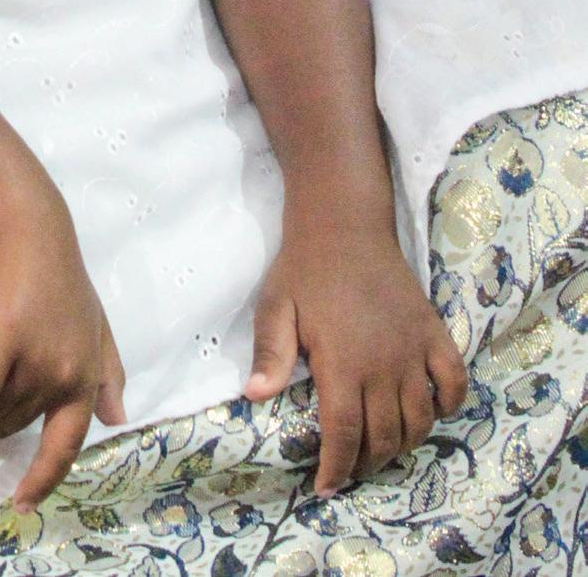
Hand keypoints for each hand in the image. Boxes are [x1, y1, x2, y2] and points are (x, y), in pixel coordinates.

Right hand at [0, 173, 125, 508]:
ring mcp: (35, 360)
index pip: (67, 447)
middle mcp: (65, 376)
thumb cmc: (58, 273)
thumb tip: (116, 420)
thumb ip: (107, 372)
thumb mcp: (95, 324)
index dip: (44, 479)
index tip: (22, 503)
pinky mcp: (1, 342)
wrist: (26, 227)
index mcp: (86, 377)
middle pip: (15, 427)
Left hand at [247, 218, 467, 494]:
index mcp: (342, 364)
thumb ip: (270, 354)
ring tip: (384, 449)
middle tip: (351, 470)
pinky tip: (432, 413)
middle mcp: (384, 366)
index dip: (337, 468)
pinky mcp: (434, 333)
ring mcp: (413, 351)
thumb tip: (254, 397)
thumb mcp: (276, 307)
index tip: (326, 487)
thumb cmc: (304, 267)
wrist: (344, 222)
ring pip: (420, 420)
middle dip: (367, 463)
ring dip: (405, 444)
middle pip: (384, 436)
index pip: (345, 434)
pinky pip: (454, 382)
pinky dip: (450, 406)